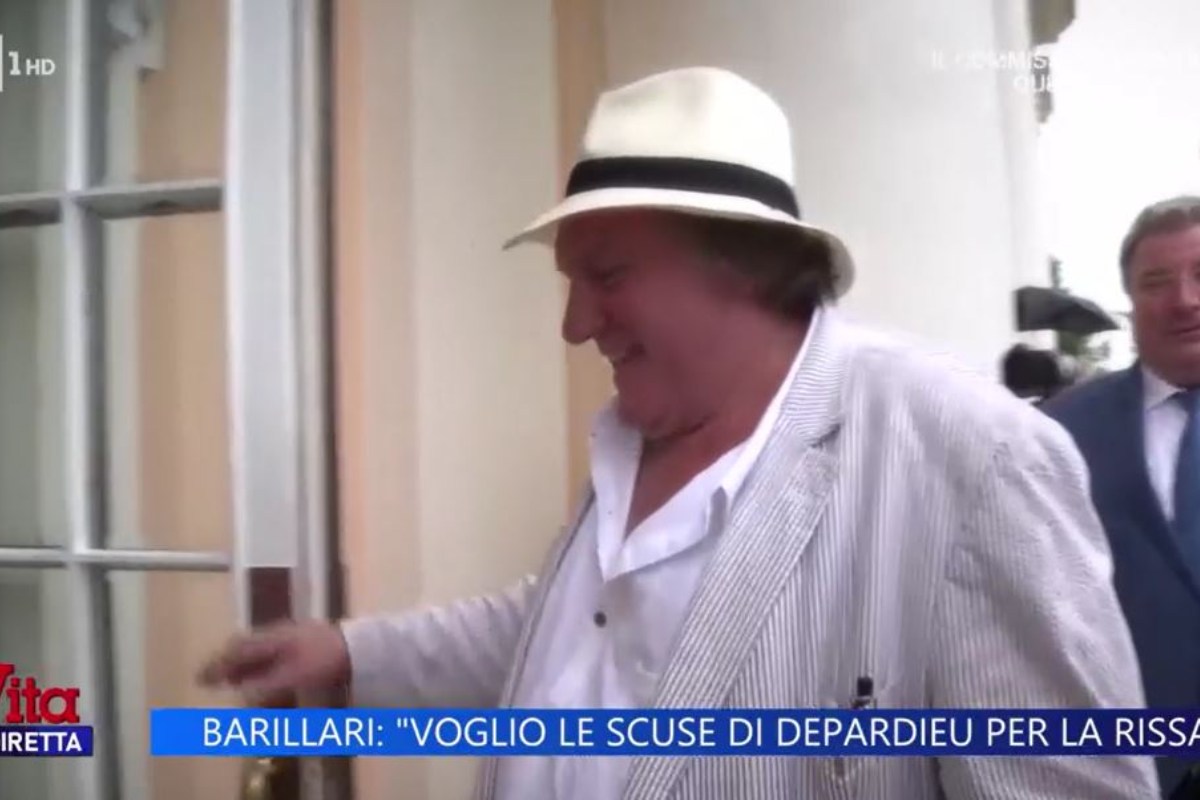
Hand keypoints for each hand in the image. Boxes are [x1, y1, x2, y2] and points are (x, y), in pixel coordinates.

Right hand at [198, 620, 351, 704]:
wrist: (359, 647)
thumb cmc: (324, 660)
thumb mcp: (292, 676)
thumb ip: (264, 685)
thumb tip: (240, 695)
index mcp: (271, 639)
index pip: (236, 651)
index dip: (216, 666)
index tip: (199, 679)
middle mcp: (279, 635)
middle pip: (246, 647)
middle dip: (228, 663)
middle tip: (213, 678)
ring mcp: (293, 637)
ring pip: (259, 648)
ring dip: (244, 664)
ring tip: (234, 679)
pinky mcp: (306, 644)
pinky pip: (274, 652)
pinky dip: (262, 664)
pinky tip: (265, 674)